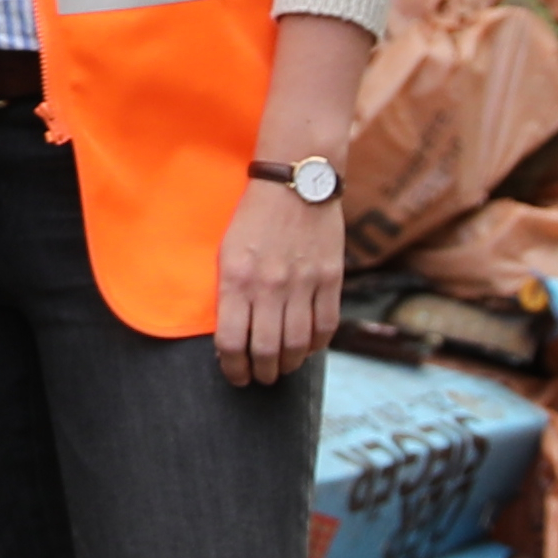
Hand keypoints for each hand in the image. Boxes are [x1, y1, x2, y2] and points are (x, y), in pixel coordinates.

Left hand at [214, 157, 343, 389]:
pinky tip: (307, 348)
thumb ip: (228, 291)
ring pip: (296, 345)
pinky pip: (326, 327)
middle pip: (265, 351)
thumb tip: (232, 334)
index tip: (235, 374)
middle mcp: (269, 285)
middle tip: (259, 377)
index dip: (232, 367)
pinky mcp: (330, 278)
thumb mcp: (227, 250)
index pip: (230, 341)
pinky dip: (316, 346)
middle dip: (260, 373)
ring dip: (287, 365)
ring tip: (282, 368)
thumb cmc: (254, 216)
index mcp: (236, 277)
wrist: (297, 181)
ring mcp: (303, 283)